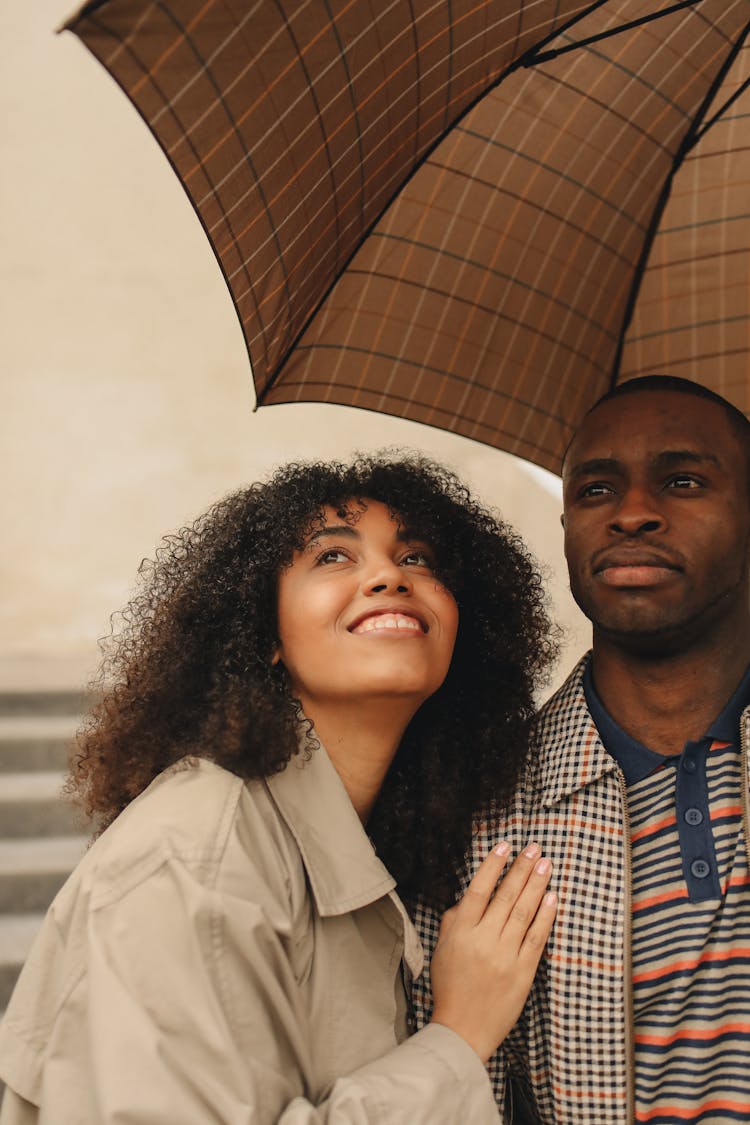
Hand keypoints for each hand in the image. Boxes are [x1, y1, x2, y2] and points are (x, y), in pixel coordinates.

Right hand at [428, 841, 556, 1062]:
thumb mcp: (441, 949)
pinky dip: (546, 916)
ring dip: (536, 885)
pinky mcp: (523, 972)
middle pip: (506, 896)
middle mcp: (484, 940)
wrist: (463, 1030)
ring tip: (545, 864)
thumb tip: (470, 896)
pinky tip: (552, 897)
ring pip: (524, 912)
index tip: (505, 846)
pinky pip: (537, 937)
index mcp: (461, 932)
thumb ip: (453, 920)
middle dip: (521, 868)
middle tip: (534, 848)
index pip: (479, 889)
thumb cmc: (450, 987)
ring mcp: (505, 955)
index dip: (493, 866)